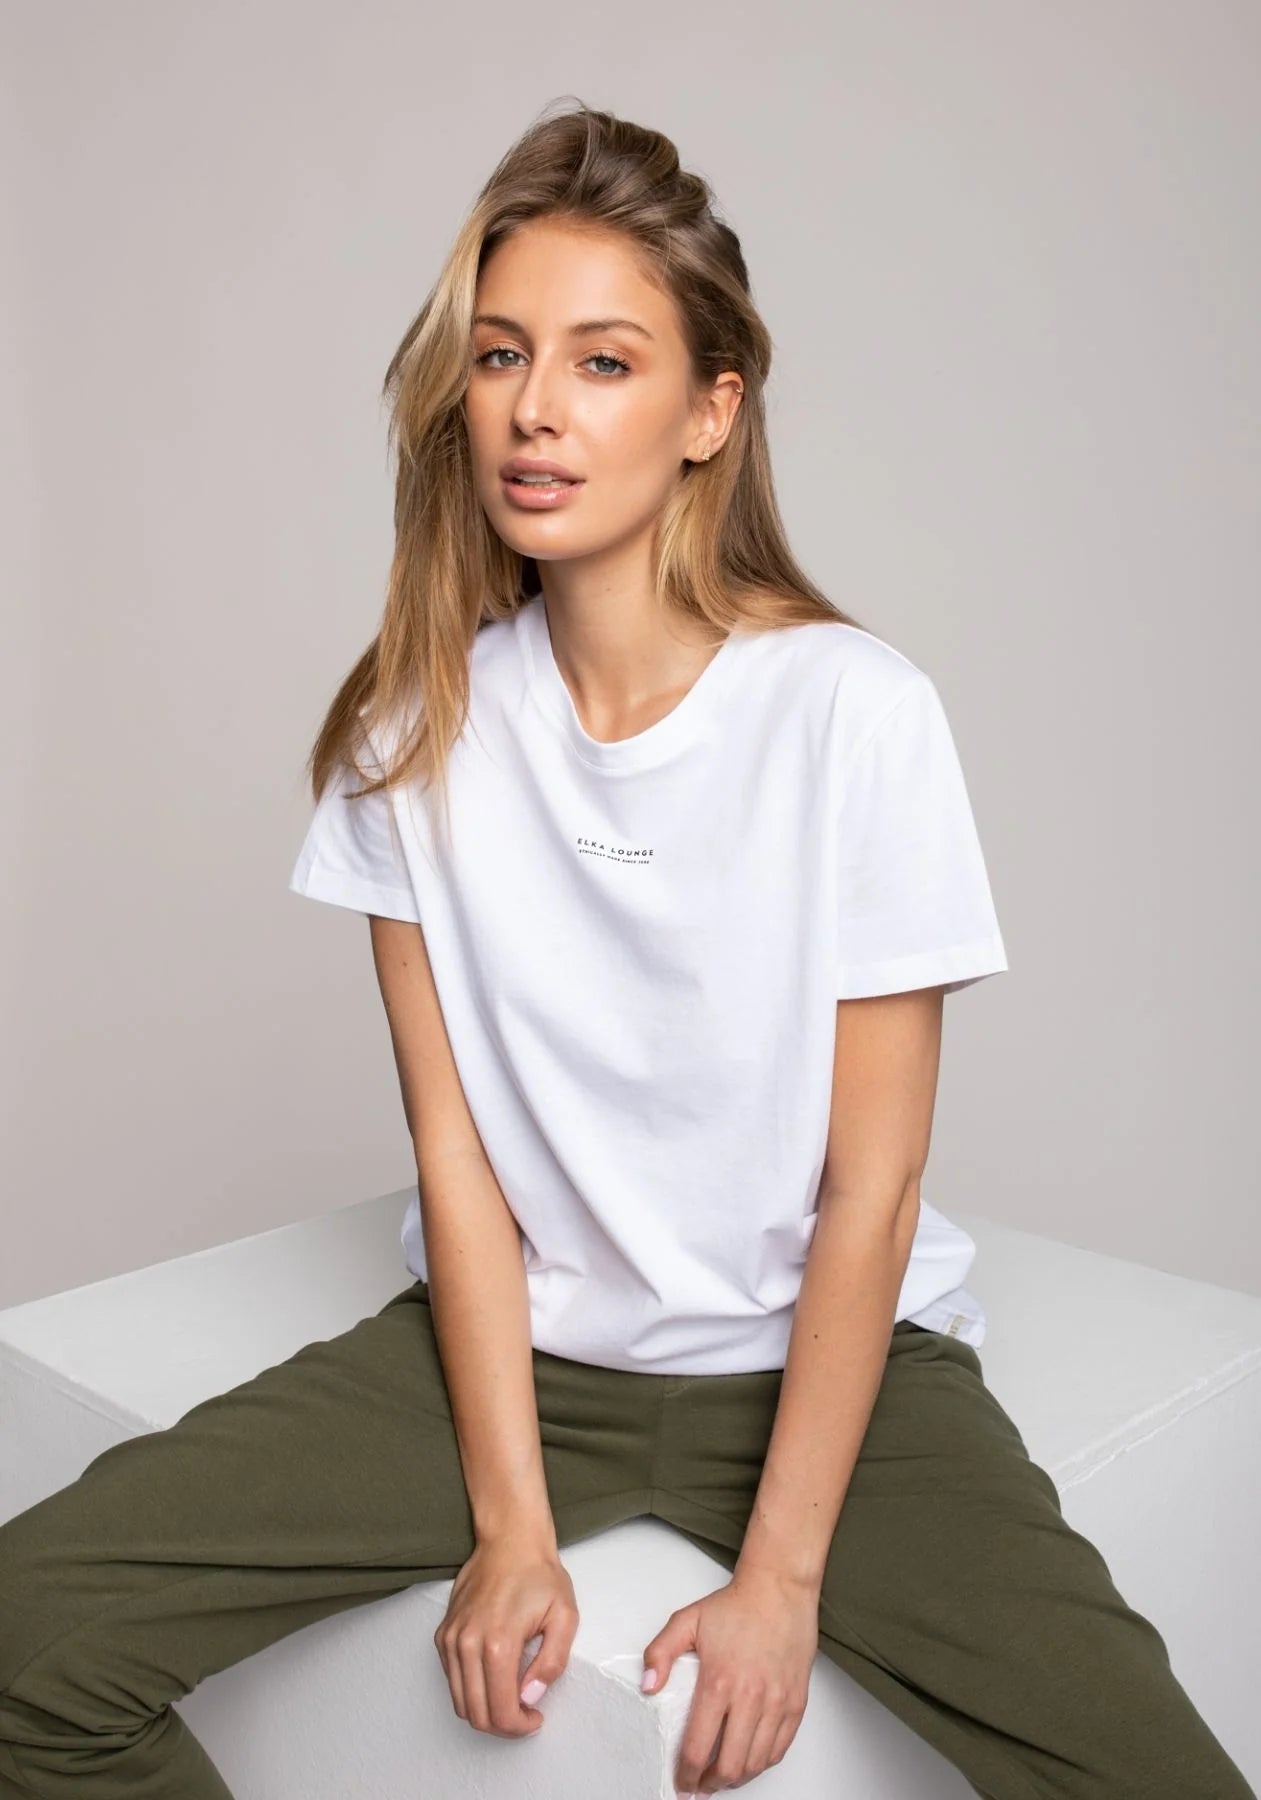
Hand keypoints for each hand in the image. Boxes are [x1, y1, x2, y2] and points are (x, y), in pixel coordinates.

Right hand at [434, 1530, 577, 1737]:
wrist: (510, 1539)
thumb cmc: (538, 1574)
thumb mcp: (564, 1616)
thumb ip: (551, 1663)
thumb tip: (531, 1697)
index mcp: (498, 1643)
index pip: (501, 1711)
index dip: (520, 1727)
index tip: (535, 1719)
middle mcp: (467, 1644)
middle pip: (475, 1714)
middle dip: (503, 1726)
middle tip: (525, 1716)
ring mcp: (450, 1638)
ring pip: (460, 1701)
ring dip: (485, 1712)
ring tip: (511, 1701)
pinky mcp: (443, 1633)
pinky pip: (452, 1679)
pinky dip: (471, 1690)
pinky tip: (494, 1678)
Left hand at [641, 1565, 817, 1792]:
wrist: (779, 1589)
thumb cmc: (736, 1606)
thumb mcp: (687, 1621)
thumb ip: (660, 1653)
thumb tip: (648, 1686)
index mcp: (720, 1682)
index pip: (698, 1746)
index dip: (686, 1773)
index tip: (681, 1781)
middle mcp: (751, 1698)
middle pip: (729, 1765)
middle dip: (710, 1784)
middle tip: (699, 1786)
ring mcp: (777, 1703)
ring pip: (756, 1763)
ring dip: (736, 1778)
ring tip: (721, 1777)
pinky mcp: (796, 1703)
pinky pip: (779, 1749)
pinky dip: (762, 1763)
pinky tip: (749, 1761)